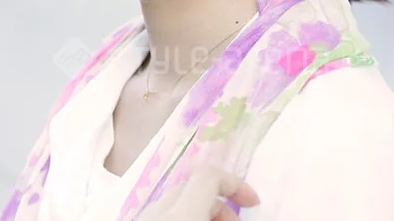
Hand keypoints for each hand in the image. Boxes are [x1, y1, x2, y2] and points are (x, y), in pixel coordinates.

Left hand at [138, 166, 260, 220]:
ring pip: (174, 203)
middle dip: (219, 204)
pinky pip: (160, 216)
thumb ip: (227, 217)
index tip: (254, 203)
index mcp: (181, 214)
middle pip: (192, 189)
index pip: (210, 176)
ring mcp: (139, 218)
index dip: (236, 184)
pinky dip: (180, 219)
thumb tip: (238, 214)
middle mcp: (156, 210)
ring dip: (200, 212)